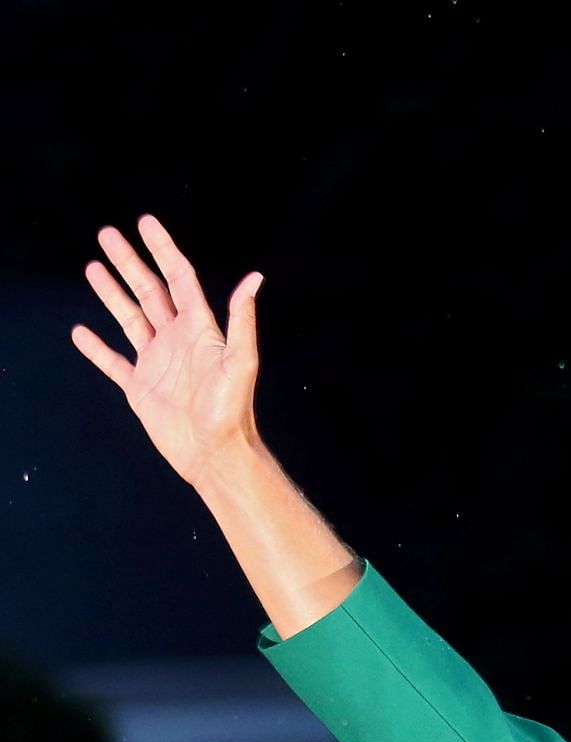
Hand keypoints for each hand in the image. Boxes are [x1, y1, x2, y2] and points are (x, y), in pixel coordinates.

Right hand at [71, 215, 264, 489]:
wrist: (214, 452)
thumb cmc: (232, 409)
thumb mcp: (241, 360)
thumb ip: (242, 319)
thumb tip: (255, 278)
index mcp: (199, 330)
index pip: (178, 279)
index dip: (163, 250)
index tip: (146, 223)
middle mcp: (176, 340)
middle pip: (148, 291)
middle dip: (129, 262)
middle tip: (107, 234)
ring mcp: (157, 362)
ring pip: (129, 318)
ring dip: (111, 294)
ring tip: (93, 267)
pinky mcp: (140, 386)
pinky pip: (113, 362)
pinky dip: (96, 348)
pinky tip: (80, 332)